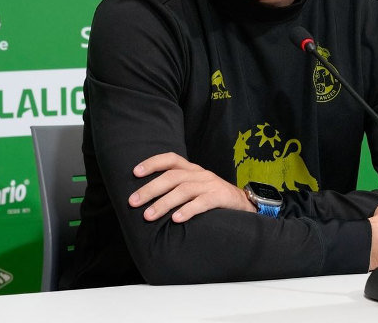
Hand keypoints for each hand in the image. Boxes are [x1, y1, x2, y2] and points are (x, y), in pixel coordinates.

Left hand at [128, 152, 254, 222]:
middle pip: (173, 176)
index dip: (153, 163)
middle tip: (133, 202)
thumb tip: (146, 200)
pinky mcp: (221, 197)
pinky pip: (202, 203)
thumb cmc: (213, 199)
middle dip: (150, 189)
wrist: (245, 205)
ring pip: (184, 190)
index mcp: (192, 170)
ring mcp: (211, 185)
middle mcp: (200, 174)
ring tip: (148, 215)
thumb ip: (177, 189)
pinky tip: (176, 219)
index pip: (171, 159)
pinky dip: (188, 210)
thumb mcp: (195, 188)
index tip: (135, 172)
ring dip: (163, 203)